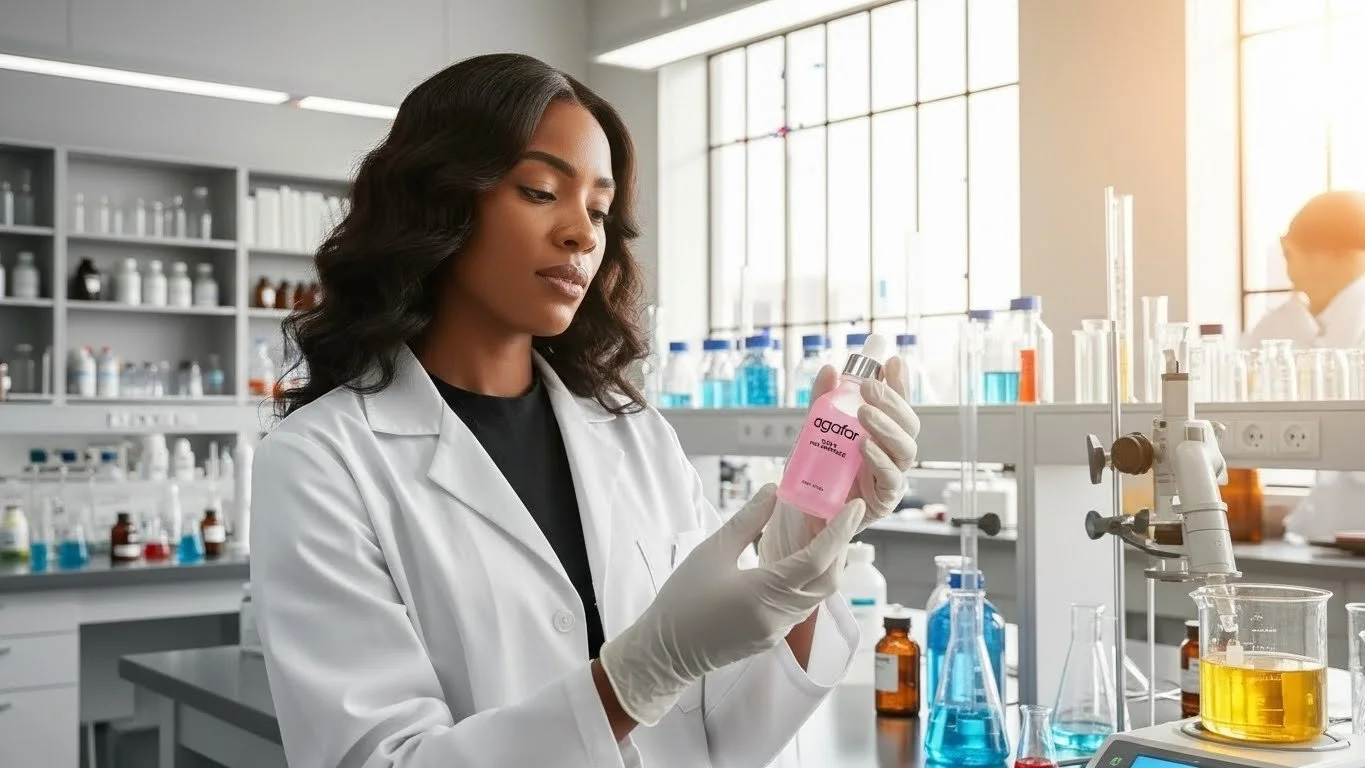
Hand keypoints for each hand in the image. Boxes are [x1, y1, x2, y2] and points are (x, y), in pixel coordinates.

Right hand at [599, 485, 865, 726]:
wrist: (665, 652)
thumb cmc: (683, 600)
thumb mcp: (712, 552)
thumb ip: (748, 521)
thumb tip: (773, 492)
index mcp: (765, 593)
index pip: (816, 560)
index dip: (839, 531)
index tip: (853, 507)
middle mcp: (780, 616)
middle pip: (827, 580)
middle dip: (840, 547)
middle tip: (841, 516)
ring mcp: (779, 630)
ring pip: (818, 595)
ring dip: (827, 564)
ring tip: (822, 533)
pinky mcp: (772, 636)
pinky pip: (803, 605)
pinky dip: (810, 580)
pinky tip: (799, 560)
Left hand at [759, 355, 919, 565]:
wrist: (801, 516)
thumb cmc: (815, 474)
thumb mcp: (814, 432)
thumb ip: (823, 402)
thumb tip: (829, 369)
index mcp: (881, 435)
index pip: (897, 406)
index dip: (899, 383)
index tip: (892, 361)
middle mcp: (891, 454)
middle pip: (908, 425)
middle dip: (893, 402)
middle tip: (869, 386)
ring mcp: (891, 478)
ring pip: (906, 450)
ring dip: (887, 428)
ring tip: (866, 413)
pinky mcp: (884, 501)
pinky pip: (890, 480)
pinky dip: (879, 461)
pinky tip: (865, 446)